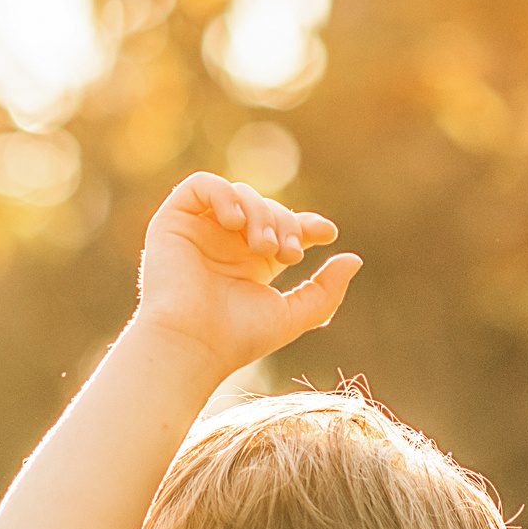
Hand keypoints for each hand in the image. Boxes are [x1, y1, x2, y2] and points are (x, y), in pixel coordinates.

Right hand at [135, 174, 361, 383]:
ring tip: (263, 247)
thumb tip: (354, 259)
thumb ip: (325, 291)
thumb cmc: (238, 337)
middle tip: (287, 255)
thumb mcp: (293, 316)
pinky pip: (201, 185)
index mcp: (251, 264)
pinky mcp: (173, 221)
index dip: (306, 224)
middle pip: (267, 208)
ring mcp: (200, 231)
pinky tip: (235, 223)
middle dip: (285, 224)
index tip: (327, 233)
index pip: (283, 228)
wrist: (192, 343)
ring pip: (240, 194)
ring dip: (260, 214)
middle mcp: (226, 245)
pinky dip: (224, 194)